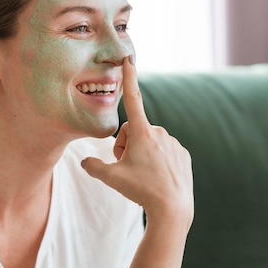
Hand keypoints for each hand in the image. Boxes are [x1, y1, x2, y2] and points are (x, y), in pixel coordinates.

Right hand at [81, 56, 193, 229]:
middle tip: (126, 167)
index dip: (129, 78)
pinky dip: (157, 163)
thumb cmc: (141, 190)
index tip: (129, 58)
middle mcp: (160, 133)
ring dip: (141, 155)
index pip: (133, 99)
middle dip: (126, 146)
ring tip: (143, 176)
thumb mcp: (110, 179)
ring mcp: (173, 144)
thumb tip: (84, 162)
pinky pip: (164, 153)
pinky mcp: (183, 155)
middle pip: (134, 132)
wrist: (173, 208)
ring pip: (149, 144)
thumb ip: (93, 167)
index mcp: (142, 132)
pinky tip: (157, 179)